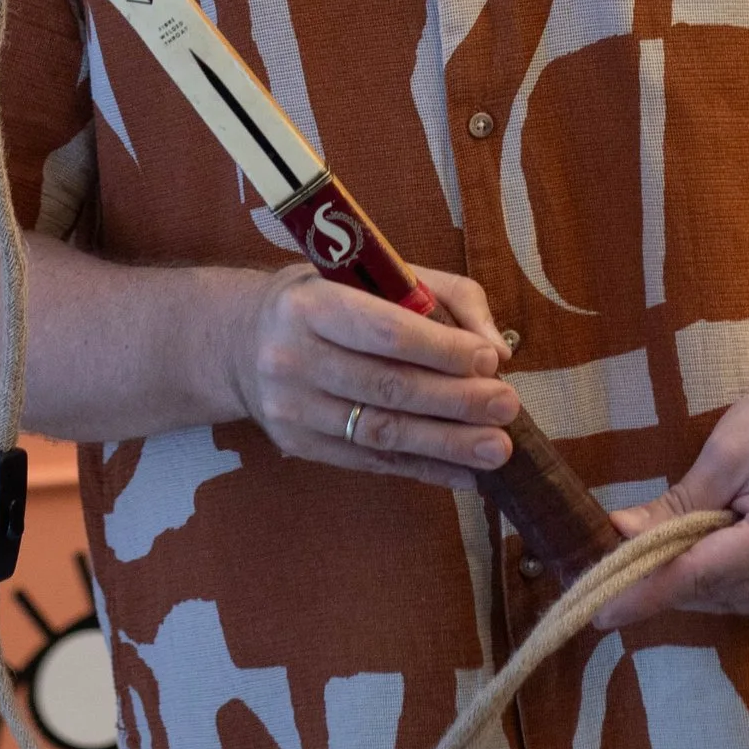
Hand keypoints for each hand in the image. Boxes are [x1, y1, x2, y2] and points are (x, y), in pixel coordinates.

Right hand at [227, 262, 519, 492]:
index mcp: (311, 304)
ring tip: (497, 448)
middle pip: (387, 386)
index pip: (385, 330)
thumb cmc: (324, 300)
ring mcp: (292, 409)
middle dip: (455, 400)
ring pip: (381, 432)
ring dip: (447, 444)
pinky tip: (465, 474)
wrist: (242, 344)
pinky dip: (424, 470)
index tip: (489, 360)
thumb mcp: (370, 274)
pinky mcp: (298, 447)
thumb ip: (441, 295)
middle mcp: (293, 357)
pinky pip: (371, 462)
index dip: (441, 349)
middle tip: (506, 406)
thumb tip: (495, 347)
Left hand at [592, 355, 748, 627]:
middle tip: (623, 569)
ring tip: (666, 556)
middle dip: (669, 584)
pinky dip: (733, 582)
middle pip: (719, 594)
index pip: (698, 576)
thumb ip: (675, 504)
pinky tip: (712, 556)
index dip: (646, 593)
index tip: (602, 613)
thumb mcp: (726, 451)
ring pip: (741, 601)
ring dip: (701, 585)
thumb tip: (621, 533)